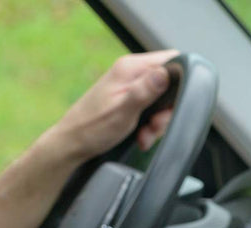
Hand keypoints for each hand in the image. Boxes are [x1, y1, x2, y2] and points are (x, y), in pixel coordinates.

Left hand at [46, 50, 179, 164]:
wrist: (71, 145)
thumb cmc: (91, 129)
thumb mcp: (123, 111)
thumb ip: (145, 91)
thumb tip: (165, 73)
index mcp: (130, 68)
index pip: (170, 60)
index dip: (179, 83)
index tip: (170, 106)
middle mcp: (130, 73)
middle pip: (167, 84)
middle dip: (165, 111)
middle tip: (153, 127)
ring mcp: (128, 87)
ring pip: (159, 101)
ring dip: (156, 123)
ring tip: (143, 136)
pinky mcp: (126, 101)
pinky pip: (148, 111)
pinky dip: (148, 127)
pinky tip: (140, 137)